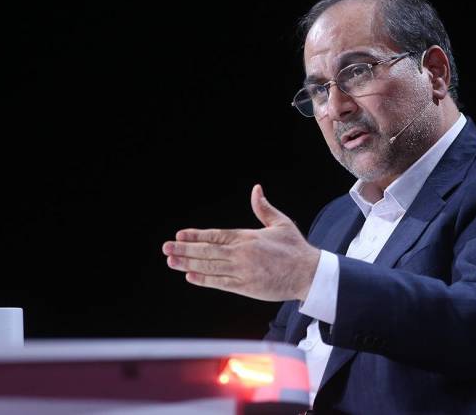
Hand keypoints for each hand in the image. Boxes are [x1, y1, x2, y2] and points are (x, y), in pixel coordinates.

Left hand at [162, 184, 320, 301]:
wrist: (308, 273)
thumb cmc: (295, 248)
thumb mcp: (281, 223)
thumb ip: (263, 208)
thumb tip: (256, 189)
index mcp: (248, 237)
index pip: (216, 234)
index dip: (196, 235)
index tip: (180, 234)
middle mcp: (242, 253)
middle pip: (207, 250)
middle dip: (184, 248)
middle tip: (166, 247)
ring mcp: (243, 271)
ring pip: (209, 267)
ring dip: (188, 263)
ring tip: (171, 261)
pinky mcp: (246, 287)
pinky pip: (220, 283)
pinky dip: (204, 279)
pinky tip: (190, 276)